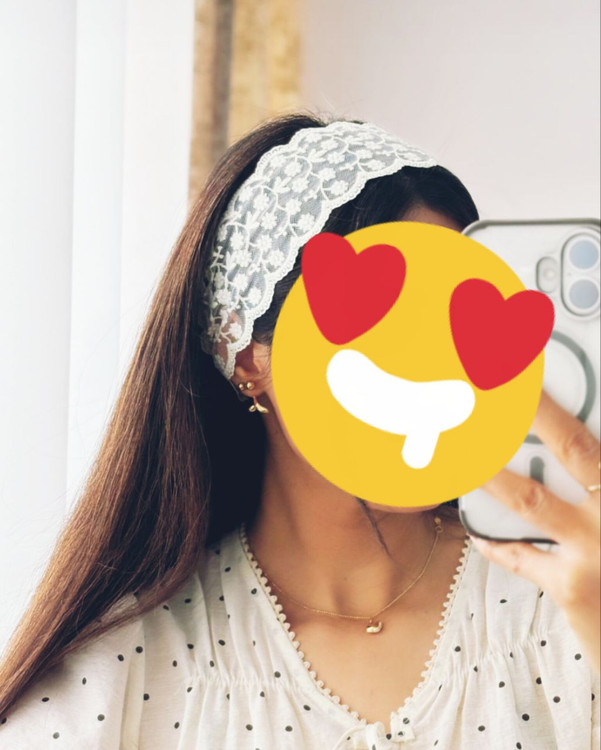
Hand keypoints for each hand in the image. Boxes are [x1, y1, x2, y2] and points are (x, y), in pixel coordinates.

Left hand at [468, 390, 600, 674]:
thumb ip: (597, 484)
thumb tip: (574, 462)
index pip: (590, 438)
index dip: (560, 405)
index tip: (533, 371)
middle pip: (574, 448)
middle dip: (534, 410)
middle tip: (498, 382)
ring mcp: (596, 550)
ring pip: (532, 500)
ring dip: (492, 472)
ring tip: (460, 449)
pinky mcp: (573, 588)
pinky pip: (523, 558)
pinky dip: (497, 542)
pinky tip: (476, 529)